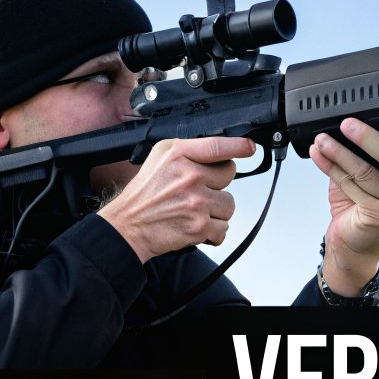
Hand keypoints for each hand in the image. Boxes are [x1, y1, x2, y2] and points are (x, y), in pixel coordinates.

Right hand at [98, 136, 255, 262]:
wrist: (128, 227)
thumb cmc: (143, 195)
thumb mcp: (159, 158)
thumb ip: (189, 151)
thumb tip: (220, 151)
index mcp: (178, 155)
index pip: (217, 146)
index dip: (238, 146)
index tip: (249, 147)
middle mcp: (189, 176)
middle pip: (229, 175)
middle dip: (217, 184)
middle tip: (197, 191)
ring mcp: (196, 202)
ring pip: (229, 204)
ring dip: (216, 211)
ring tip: (194, 211)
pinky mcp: (200, 226)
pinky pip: (224, 228)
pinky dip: (213, 232)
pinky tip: (195, 226)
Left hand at [311, 110, 378, 294]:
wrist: (357, 244)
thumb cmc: (372, 205)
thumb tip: (358, 118)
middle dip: (370, 139)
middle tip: (348, 124)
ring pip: (369, 173)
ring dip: (341, 152)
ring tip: (324, 138)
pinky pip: (353, 186)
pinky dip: (332, 167)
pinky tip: (320, 154)